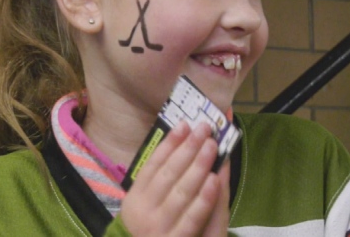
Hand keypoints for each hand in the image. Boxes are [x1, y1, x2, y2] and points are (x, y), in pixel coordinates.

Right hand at [120, 121, 228, 235]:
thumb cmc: (150, 230)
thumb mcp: (147, 206)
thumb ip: (160, 182)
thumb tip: (181, 147)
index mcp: (135, 198)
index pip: (152, 164)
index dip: (169, 143)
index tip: (185, 124)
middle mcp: (144, 211)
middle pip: (168, 174)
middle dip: (187, 149)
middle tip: (204, 129)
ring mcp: (159, 227)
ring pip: (181, 192)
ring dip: (197, 166)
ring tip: (211, 146)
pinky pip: (191, 218)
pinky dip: (203, 198)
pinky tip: (214, 180)